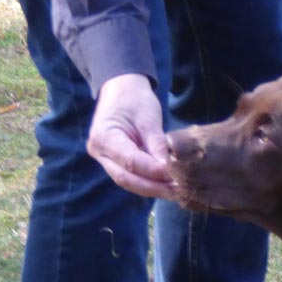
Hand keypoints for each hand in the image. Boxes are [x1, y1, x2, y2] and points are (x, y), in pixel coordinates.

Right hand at [88, 73, 174, 198]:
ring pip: (129, 182)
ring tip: (178, 192)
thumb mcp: (148, 118)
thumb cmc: (134, 99)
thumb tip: (171, 169)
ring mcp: (104, 160)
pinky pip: (131, 177)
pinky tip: (168, 186)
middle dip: (155, 188)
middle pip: (127, 179)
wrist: (120, 89)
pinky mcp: (113, 163)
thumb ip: (157, 144)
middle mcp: (99, 153)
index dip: (155, 171)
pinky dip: (149, 183)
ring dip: (154, 189)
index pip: (131, 161)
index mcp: (104, 137)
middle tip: (181, 192)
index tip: (177, 176)